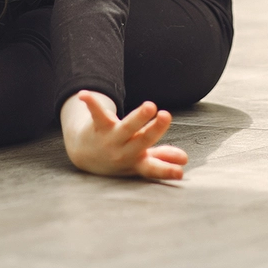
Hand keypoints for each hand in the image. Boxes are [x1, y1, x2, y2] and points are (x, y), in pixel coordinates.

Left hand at [60, 90, 186, 179]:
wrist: (85, 156)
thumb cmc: (119, 156)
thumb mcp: (140, 161)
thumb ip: (162, 157)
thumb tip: (184, 159)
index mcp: (137, 162)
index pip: (153, 169)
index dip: (166, 171)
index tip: (180, 173)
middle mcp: (124, 152)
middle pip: (142, 141)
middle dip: (155, 129)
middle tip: (166, 116)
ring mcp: (110, 139)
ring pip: (126, 127)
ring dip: (138, 117)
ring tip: (150, 106)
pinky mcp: (98, 126)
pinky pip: (96, 114)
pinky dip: (91, 103)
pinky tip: (84, 95)